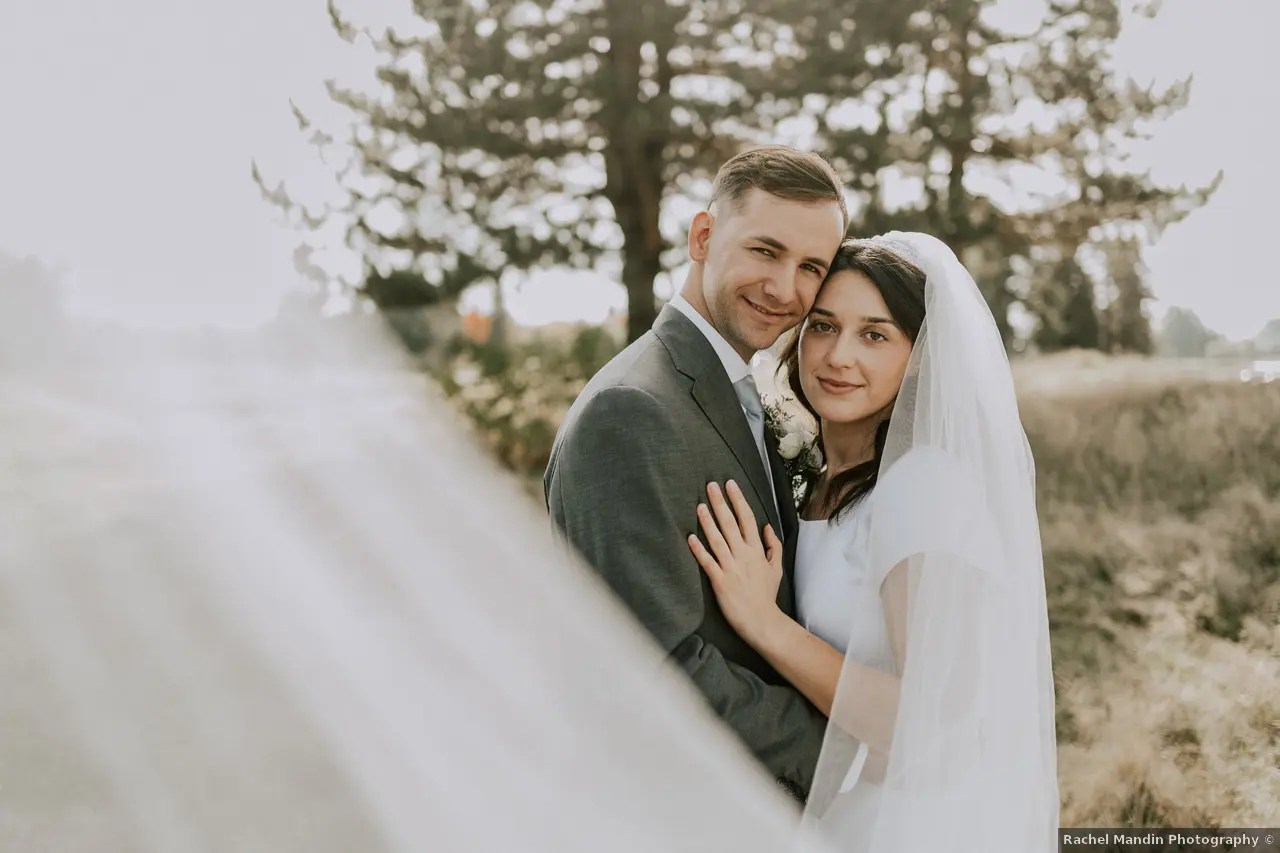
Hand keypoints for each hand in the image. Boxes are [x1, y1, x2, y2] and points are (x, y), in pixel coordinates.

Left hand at [687, 480, 784, 647]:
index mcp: (756, 550)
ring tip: (699, 505)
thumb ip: (772, 546)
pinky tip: (690, 537)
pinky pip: (707, 562)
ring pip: (717, 539)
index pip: (746, 519)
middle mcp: (743, 555)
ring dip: (707, 521)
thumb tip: (767, 527)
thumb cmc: (766, 595)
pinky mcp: (719, 580)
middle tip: (711, 485)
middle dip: (720, 503)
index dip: (738, 500)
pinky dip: (699, 550)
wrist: (761, 620)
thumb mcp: (776, 568)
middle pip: (730, 523)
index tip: (730, 484)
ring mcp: (730, 567)